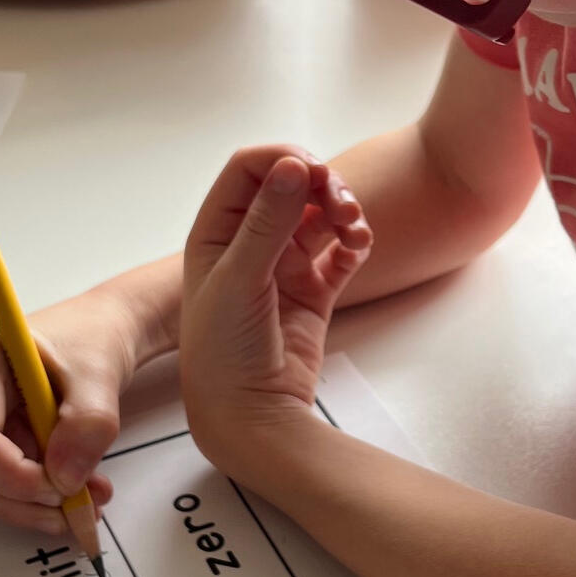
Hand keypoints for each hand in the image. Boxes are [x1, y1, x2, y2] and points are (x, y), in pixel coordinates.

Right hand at [0, 282, 147, 534]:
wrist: (92, 339)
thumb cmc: (89, 345)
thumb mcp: (100, 380)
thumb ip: (88, 426)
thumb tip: (64, 480)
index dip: (15, 477)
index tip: (66, 488)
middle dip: (22, 501)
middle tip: (81, 508)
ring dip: (30, 507)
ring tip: (87, 501)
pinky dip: (31, 499)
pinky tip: (72, 491)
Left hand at [180, 145, 371, 471]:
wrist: (249, 416)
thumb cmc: (225, 351)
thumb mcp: (239, 279)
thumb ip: (268, 221)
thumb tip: (294, 165)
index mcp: (217, 232)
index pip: (248, 170)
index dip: (282, 160)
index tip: (313, 170)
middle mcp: (249, 244)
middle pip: (291, 187)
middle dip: (322, 185)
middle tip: (342, 202)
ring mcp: (283, 268)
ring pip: (320, 217)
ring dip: (343, 211)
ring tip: (356, 229)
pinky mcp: (313, 294)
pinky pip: (341, 254)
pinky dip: (355, 243)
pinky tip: (358, 247)